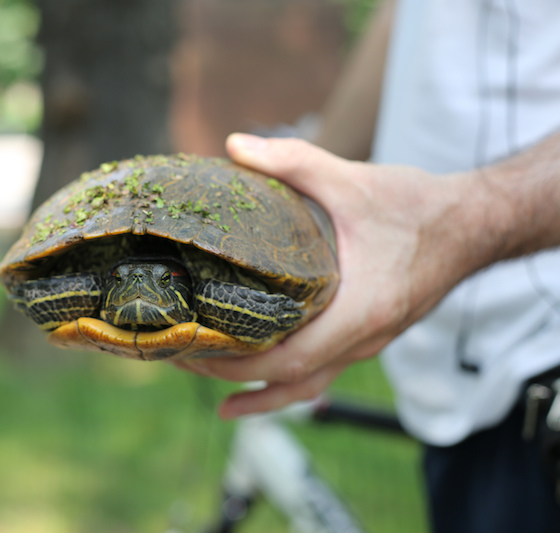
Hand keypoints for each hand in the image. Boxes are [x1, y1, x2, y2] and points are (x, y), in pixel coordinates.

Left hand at [175, 134, 483, 418]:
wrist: (476, 224)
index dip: (236, 365)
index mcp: (361, 310)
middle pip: (291, 383)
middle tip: (183, 362)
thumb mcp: (353, 180)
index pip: (290, 360)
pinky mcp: (369, 335)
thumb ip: (293, 161)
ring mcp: (369, 342)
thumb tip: (235, 145)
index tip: (193, 353)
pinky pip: (323, 370)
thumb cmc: (422, 207)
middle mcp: (365, 338)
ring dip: (260, 391)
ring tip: (214, 389)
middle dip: (233, 380)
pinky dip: (286, 376)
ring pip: (309, 386)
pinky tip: (260, 366)